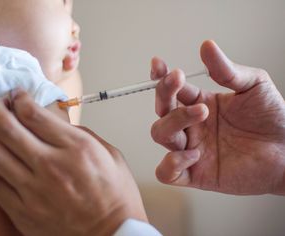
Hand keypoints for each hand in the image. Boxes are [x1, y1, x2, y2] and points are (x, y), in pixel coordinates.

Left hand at [0, 89, 146, 235]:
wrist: (112, 234)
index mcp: (76, 148)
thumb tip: (56, 124)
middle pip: (6, 127)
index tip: (16, 95)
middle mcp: (51, 166)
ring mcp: (34, 190)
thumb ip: (82, 134)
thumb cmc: (115, 196)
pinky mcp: (23, 211)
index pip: (33, 114)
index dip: (19, 98)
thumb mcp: (110, 154)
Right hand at [150, 40, 284, 194]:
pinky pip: (167, 173)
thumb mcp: (253, 85)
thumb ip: (227, 70)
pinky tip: (194, 154)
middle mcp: (192, 126)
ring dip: (173, 121)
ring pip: (160, 135)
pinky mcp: (196, 175)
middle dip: (165, 94)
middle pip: (161, 110)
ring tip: (201, 112)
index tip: (159, 65)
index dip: (160, 77)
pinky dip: (171, 163)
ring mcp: (192, 149)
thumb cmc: (274, 119)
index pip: (172, 90)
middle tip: (179, 81)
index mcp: (200, 103)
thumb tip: (206, 46)